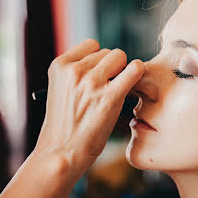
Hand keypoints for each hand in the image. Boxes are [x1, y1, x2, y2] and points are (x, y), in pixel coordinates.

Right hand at [35, 39, 143, 170]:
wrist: (62, 152)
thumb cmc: (64, 125)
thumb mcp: (60, 90)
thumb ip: (77, 73)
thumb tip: (107, 61)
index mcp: (59, 66)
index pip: (91, 45)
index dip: (98, 59)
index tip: (98, 75)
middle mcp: (74, 70)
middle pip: (107, 52)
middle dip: (111, 67)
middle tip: (108, 87)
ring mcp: (92, 82)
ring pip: (120, 57)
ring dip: (122, 72)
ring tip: (116, 91)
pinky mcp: (110, 97)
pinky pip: (134, 69)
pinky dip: (137, 73)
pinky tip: (134, 84)